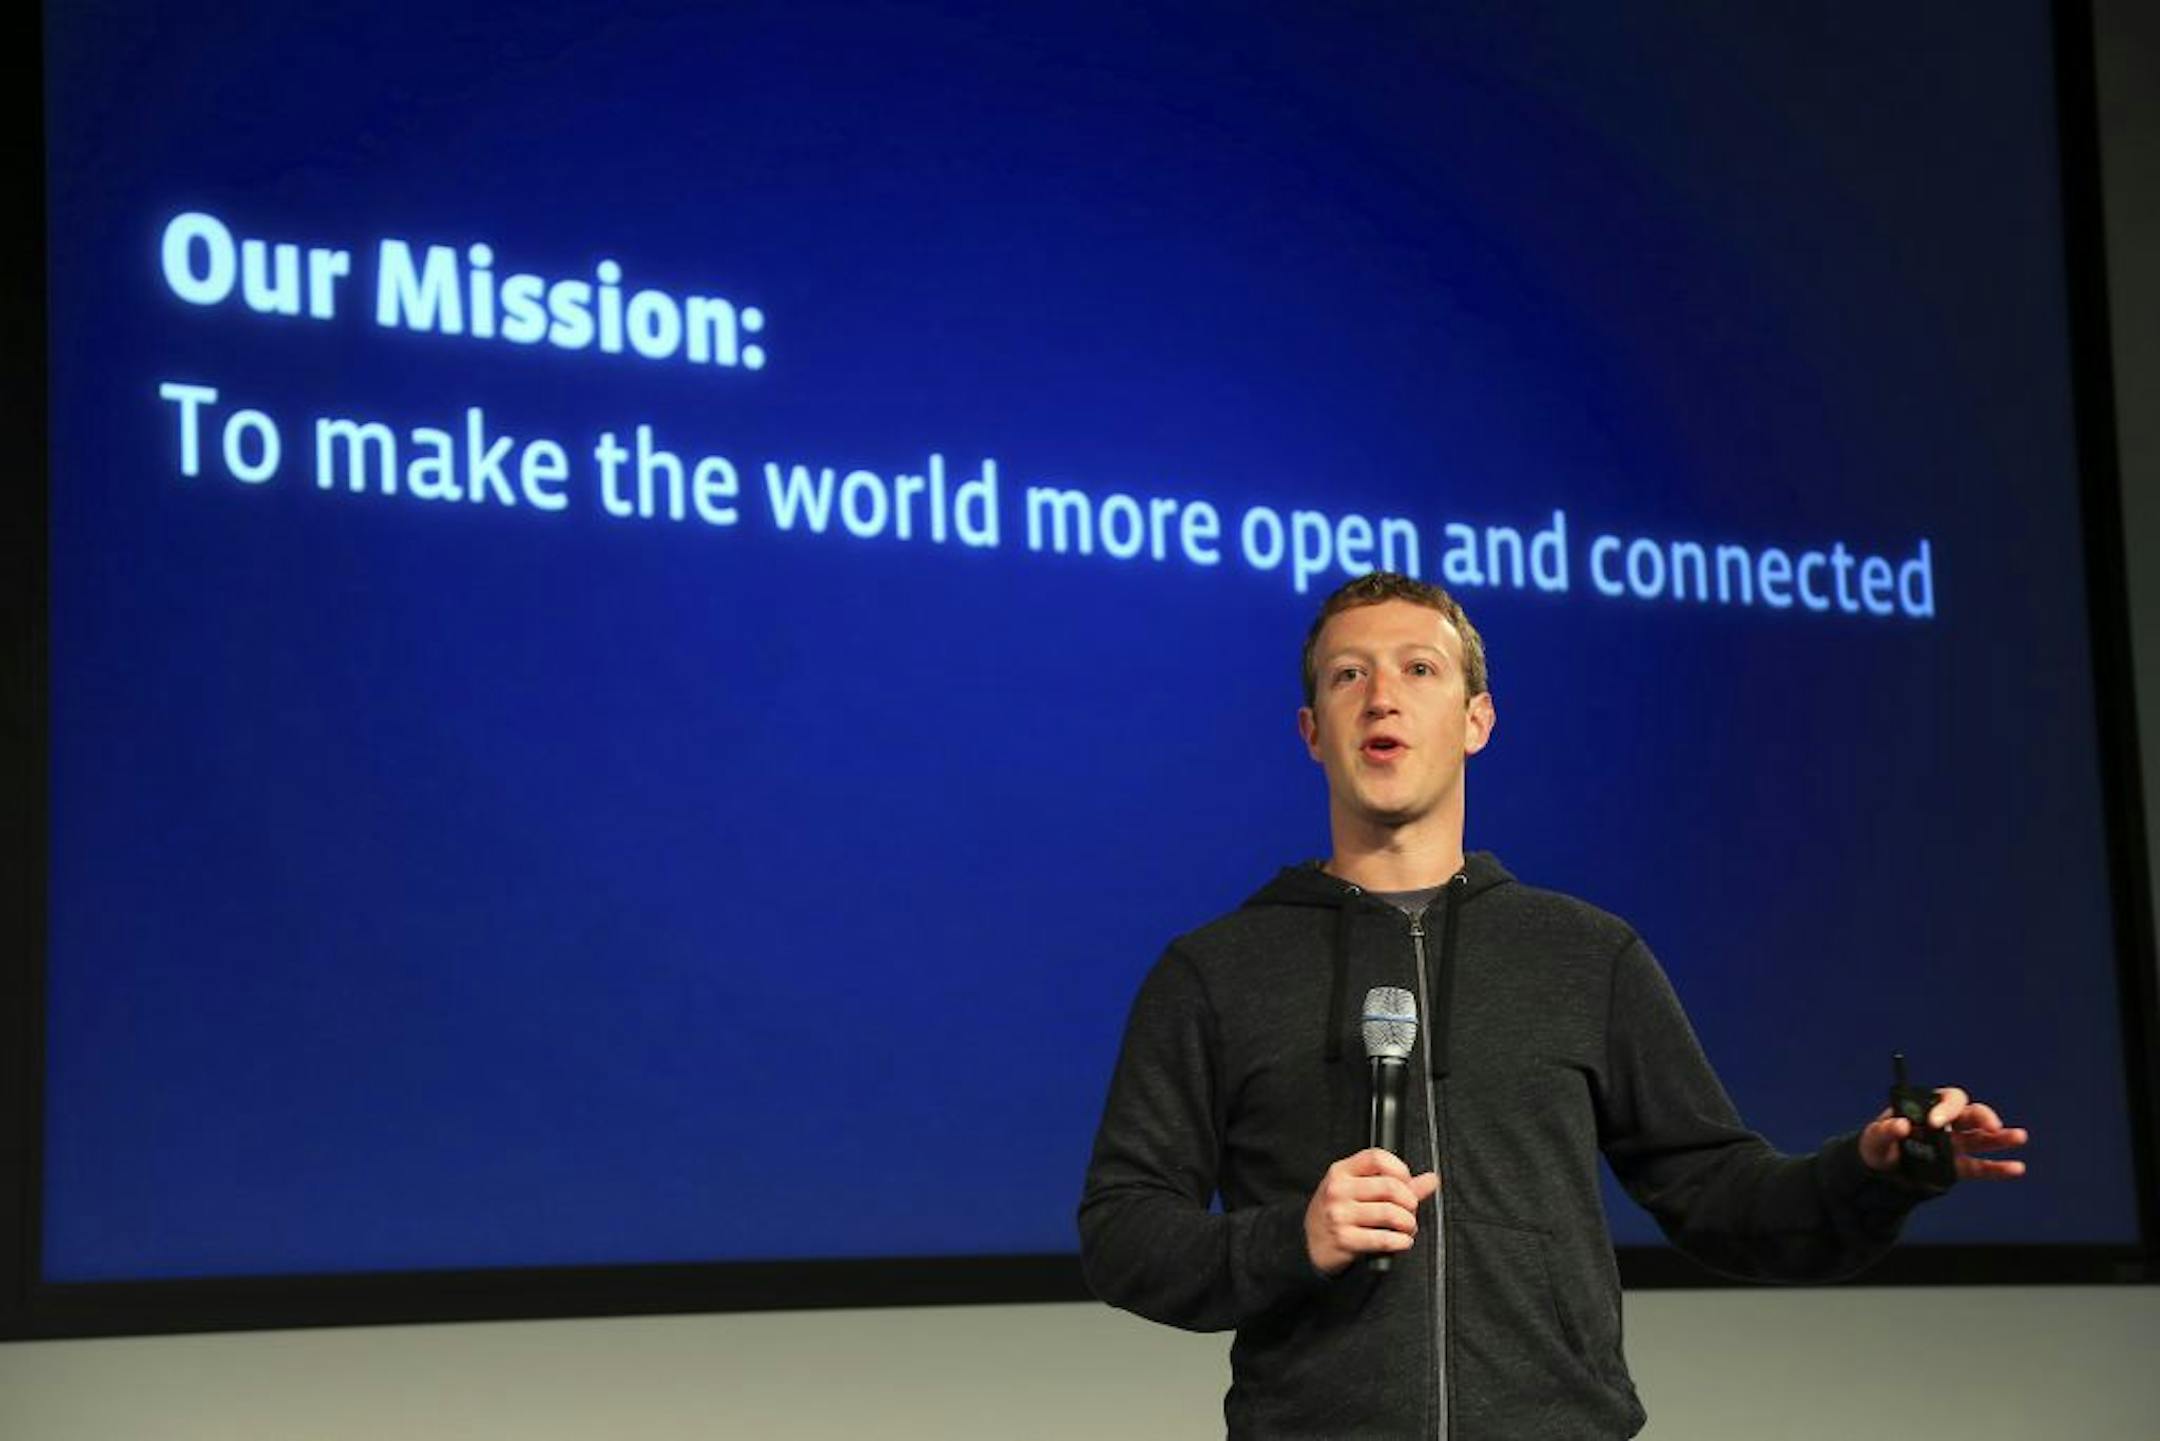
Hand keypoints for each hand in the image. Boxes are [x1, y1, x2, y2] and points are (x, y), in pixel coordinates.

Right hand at [1304, 1148, 1440, 1274]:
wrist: (1311, 1243)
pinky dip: (1401, 1241)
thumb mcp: (1359, 1190)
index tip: (1408, 1183)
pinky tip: (1402, 1241)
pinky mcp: (1344, 1239)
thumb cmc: (1338, 1212)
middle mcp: (1338, 1190)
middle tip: (1411, 1210)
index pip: (1377, 1158)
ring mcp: (1340, 1214)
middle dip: (1409, 1201)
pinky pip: (1383, 1238)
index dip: (1400, 1169)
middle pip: (1389, 1186)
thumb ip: (1398, 1184)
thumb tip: (1431, 1179)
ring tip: (1408, 1227)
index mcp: (1341, 1171)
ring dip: (1408, 1223)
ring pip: (1389, 1213)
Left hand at [1858, 1086, 2028, 1180]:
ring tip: (2019, 1136)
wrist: (1879, 1173)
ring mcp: (1954, 1145)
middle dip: (1983, 1116)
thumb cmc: (1877, 1145)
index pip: (1945, 1100)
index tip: (1935, 1123)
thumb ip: (1885, 1131)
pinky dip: (1999, 1168)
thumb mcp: (1874, 1137)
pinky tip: (2017, 1168)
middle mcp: (1946, 1124)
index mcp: (1927, 1108)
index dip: (1946, 1108)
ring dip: (2001, 1137)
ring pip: (1982, 1138)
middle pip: (1970, 1114)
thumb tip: (1901, 1125)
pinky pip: (1981, 1167)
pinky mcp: (1957, 1167)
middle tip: (1991, 1125)